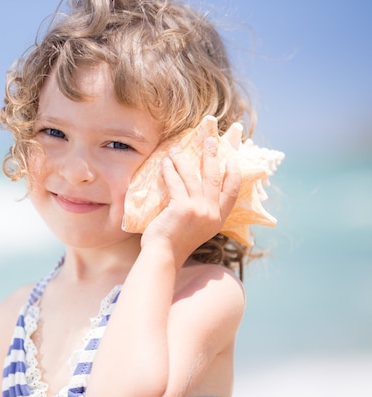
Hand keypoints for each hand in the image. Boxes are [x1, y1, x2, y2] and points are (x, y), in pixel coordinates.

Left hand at [140, 136, 240, 269]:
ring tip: (176, 148)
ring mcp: (198, 210)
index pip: (232, 192)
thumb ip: (203, 214)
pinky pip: (176, 182)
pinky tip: (165, 163)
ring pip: (193, 176)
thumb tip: (199, 193)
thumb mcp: (197, 229)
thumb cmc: (174, 243)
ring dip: (184, 160)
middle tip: (209, 140)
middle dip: (212, 156)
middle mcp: (212, 213)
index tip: (232, 159)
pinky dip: (170, 170)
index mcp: (218, 219)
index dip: (234, 173)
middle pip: (215, 178)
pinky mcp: (182, 208)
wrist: (163, 256)